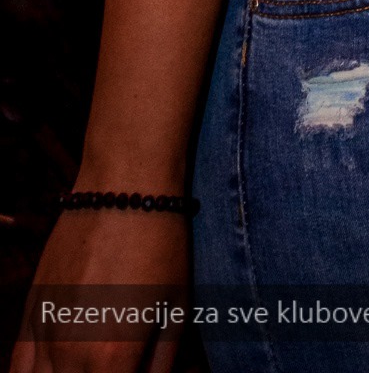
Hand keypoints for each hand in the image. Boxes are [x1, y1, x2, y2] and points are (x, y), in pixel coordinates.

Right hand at [9, 210, 188, 372]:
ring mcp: (45, 332)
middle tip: (115, 367)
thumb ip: (160, 364)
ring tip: (91, 366)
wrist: (124, 187)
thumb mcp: (176, 310)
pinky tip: (54, 371)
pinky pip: (18, 367)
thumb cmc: (162, 245)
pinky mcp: (32, 310)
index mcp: (112, 358)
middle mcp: (71, 353)